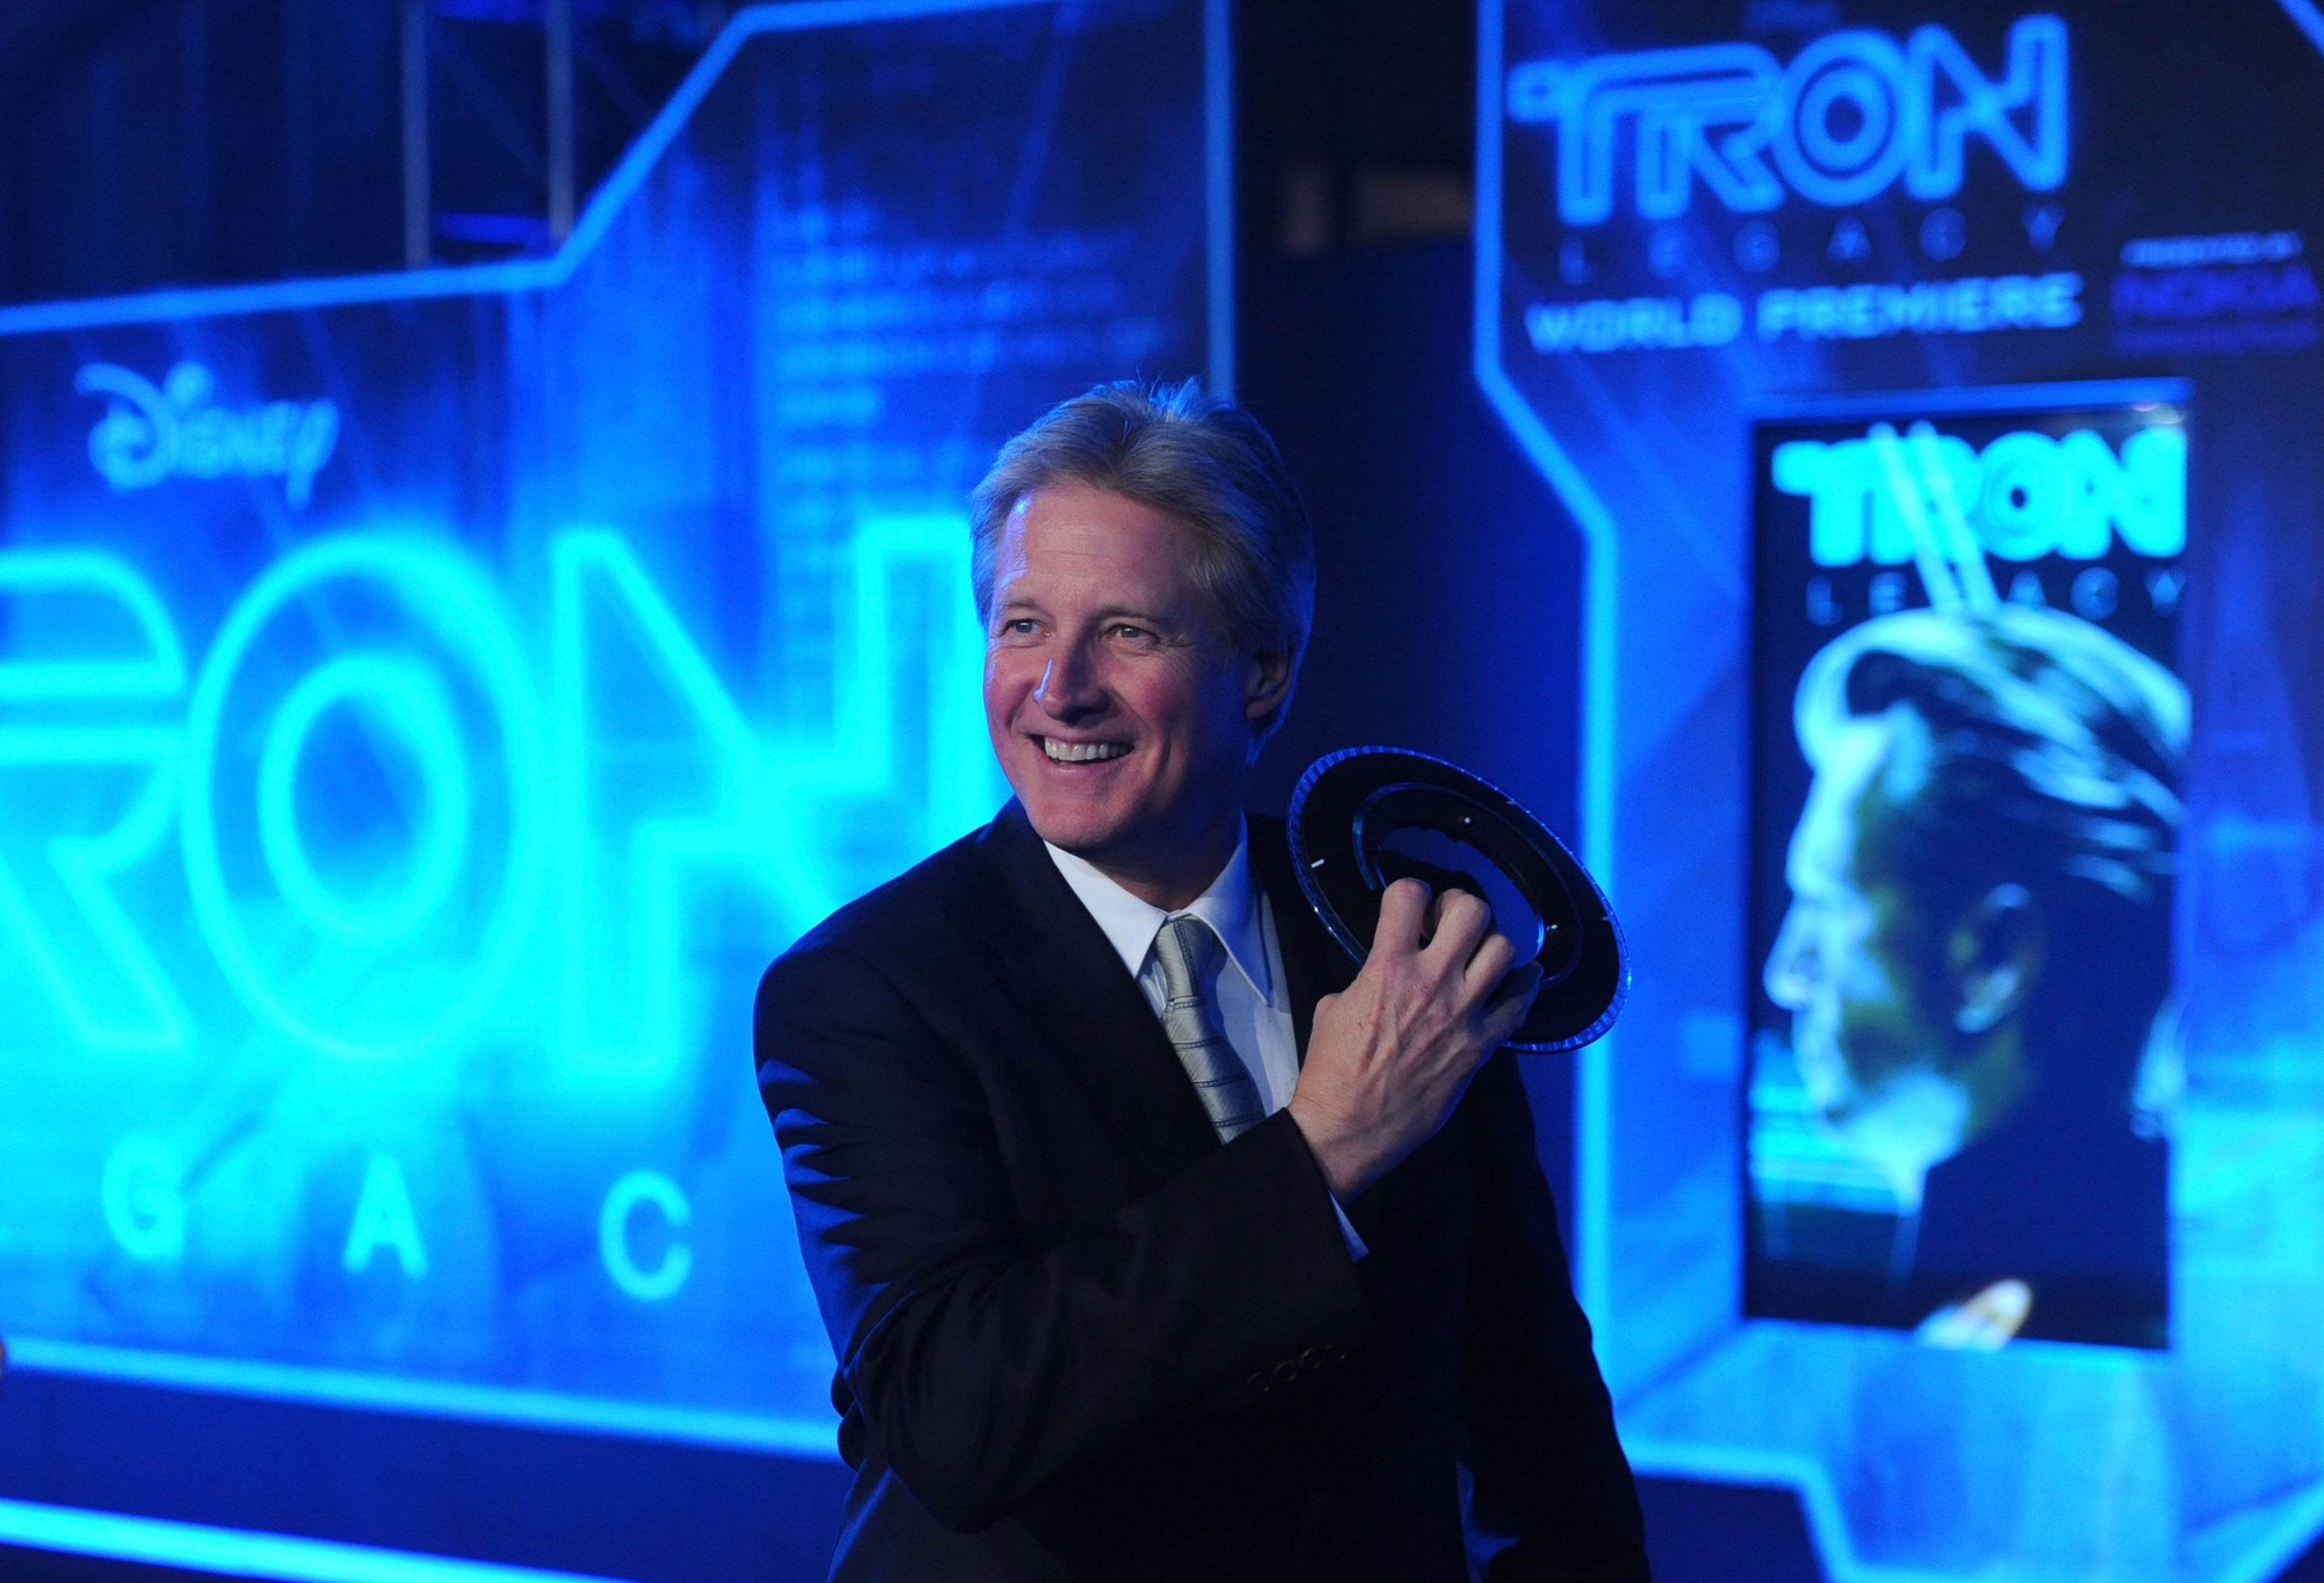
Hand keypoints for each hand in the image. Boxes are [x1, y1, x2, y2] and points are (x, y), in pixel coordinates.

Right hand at [1287, 878, 1542, 1201]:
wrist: (1349, 1127)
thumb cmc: (1332, 1071)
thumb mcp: (1333, 1007)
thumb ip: (1366, 979)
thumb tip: (1383, 975)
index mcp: (1387, 968)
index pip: (1409, 894)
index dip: (1410, 891)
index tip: (1411, 905)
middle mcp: (1432, 982)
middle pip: (1472, 912)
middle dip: (1459, 908)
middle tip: (1447, 924)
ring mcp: (1463, 1015)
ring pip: (1504, 949)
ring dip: (1490, 944)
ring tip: (1478, 953)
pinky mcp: (1481, 1047)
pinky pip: (1519, 1004)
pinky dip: (1523, 985)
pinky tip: (1519, 979)